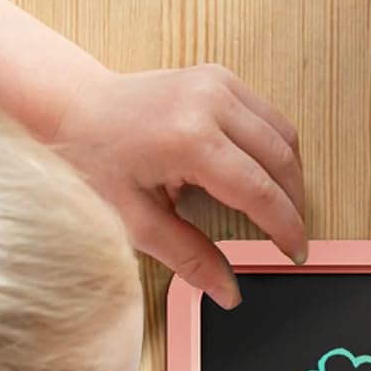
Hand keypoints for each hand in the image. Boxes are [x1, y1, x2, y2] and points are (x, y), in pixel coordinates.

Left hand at [53, 63, 305, 308]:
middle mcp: (210, 102)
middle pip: (281, 160)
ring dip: (291, 175)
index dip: (285, 227)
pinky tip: (265, 175)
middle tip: (291, 237)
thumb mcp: (137, 222)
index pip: (260, 191)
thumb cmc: (97, 160)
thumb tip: (228, 292)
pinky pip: (267, 116)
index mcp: (190, 139)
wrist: (76, 108)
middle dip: (294, 204)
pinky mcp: (219, 78)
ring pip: (283, 134)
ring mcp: (218, 83)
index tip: (295, 252)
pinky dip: (275, 147)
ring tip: (282, 209)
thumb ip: (188, 258)